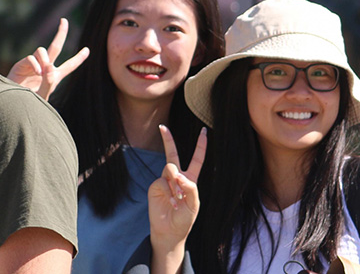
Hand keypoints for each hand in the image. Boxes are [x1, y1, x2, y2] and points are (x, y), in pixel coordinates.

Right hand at [6, 18, 89, 100]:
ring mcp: (33, 65)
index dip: (79, 58)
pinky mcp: (22, 65)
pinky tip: (37, 73)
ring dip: (45, 59)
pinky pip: (31, 58)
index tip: (88, 50)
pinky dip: (36, 64)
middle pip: (56, 47)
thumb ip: (49, 82)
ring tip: (42, 72)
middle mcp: (45, 68)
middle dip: (60, 34)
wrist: (12, 106)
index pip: (70, 65)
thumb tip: (51, 65)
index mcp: (54, 76)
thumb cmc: (29, 104)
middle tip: (64, 20)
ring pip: (43, 50)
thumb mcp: (43, 95)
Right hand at [148, 125, 205, 268]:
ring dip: (176, 183)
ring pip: (170, 169)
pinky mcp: (155, 187)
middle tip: (162, 127)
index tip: (204, 131)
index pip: (196, 159)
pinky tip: (172, 202)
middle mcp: (177, 178)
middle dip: (168, 140)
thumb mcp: (194, 204)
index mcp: (190, 180)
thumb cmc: (185, 219)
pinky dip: (169, 191)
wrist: (169, 232)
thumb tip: (177, 173)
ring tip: (179, 198)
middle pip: (173, 154)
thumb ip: (190, 186)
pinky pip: (163, 181)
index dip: (200, 146)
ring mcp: (165, 181)